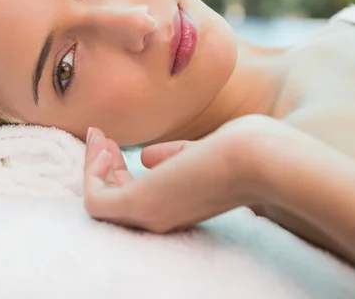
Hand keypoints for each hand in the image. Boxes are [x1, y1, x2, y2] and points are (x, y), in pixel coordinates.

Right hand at [83, 124, 259, 232]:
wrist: (261, 158)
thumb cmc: (245, 151)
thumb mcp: (200, 153)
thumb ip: (174, 157)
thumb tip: (147, 157)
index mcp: (179, 205)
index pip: (137, 197)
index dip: (120, 171)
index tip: (115, 145)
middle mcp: (162, 216)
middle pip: (115, 201)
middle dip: (101, 167)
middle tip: (101, 138)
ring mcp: (150, 214)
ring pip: (102, 201)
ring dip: (94, 168)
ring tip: (99, 138)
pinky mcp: (141, 205)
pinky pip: (96, 200)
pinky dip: (92, 174)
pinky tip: (104, 146)